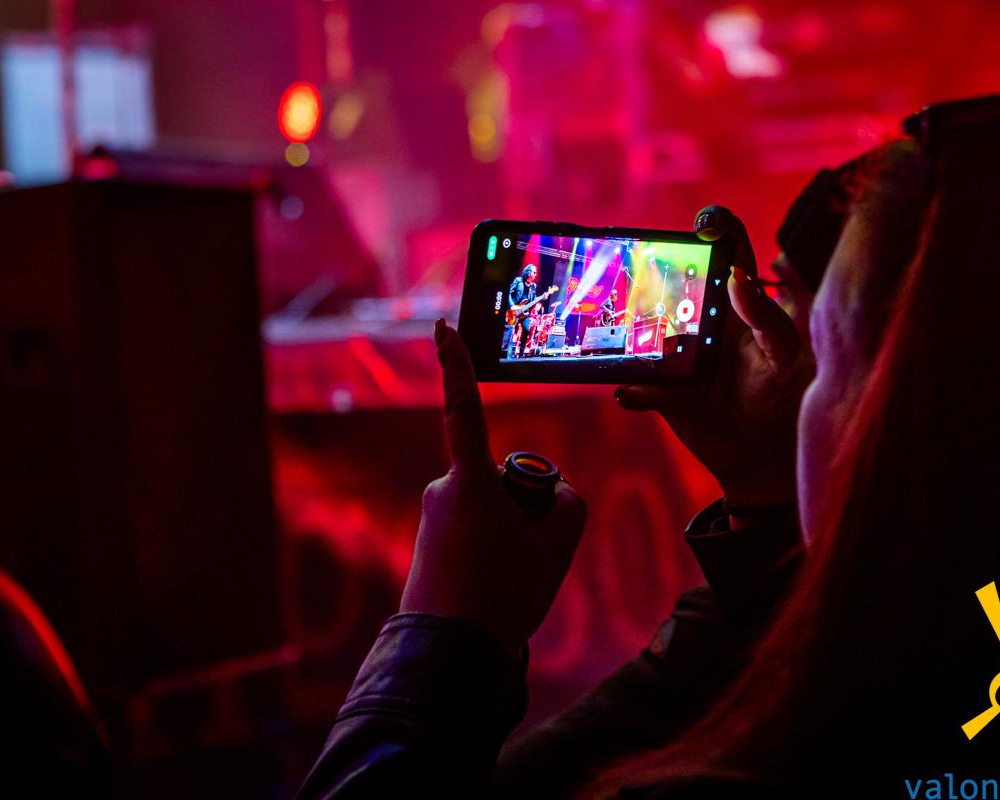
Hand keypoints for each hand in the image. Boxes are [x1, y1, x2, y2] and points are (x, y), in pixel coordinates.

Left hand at [399, 320, 587, 651]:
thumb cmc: (501, 595)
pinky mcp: (431, 537)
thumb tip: (560, 496)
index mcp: (470, 481)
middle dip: (525, 503)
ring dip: (511, 527)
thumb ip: (568, 507)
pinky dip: (494, 543)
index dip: (457, 366)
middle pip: (504, 478)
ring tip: (512, 574)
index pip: (465, 411)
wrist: (449, 653)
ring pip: (492, 504)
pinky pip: (476, 525)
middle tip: (532, 553)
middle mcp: (445, 488)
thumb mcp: (556, 548)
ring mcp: (435, 514)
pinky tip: (497, 581)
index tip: (441, 328)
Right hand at [614, 206, 813, 506]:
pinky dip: (630, 389)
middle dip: (653, 270)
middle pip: (671, 285)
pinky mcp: (658, 393)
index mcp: (735, 307)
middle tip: (642, 258)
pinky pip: (635, 386)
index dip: (716, 230)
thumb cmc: (779, 398)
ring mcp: (673, 357)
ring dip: (628, 329)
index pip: (726, 257)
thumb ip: (766, 318)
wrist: (760, 458)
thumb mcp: (784, 356)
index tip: (705, 217)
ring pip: (642, 332)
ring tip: (622, 325)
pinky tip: (628, 390)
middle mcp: (700, 324)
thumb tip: (740, 278)